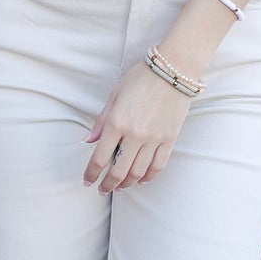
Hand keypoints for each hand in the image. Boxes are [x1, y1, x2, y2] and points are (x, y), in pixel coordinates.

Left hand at [83, 58, 191, 192]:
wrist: (173, 70)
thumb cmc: (141, 78)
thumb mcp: (115, 95)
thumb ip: (101, 121)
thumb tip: (89, 141)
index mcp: (117, 122)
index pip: (100, 157)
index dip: (92, 173)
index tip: (87, 181)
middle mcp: (135, 134)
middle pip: (119, 171)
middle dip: (108, 184)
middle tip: (103, 189)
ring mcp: (154, 139)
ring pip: (138, 172)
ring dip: (127, 183)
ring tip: (120, 187)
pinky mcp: (169, 139)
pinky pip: (158, 165)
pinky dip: (149, 177)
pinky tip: (141, 180)